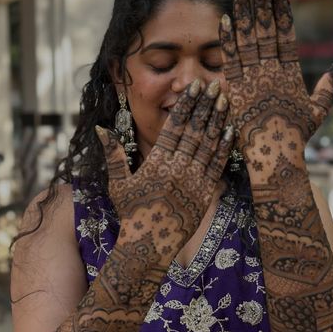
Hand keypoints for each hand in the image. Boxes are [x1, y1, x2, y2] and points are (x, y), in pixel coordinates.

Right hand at [96, 79, 233, 270]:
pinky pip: (217, 165)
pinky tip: (231, 130)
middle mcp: (177, 169)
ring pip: (209, 145)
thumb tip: (101, 129)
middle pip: (194, 131)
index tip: (193, 87)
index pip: (174, 127)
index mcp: (156, 163)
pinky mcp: (205, 194)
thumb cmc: (131, 214)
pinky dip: (225, 146)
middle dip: (204, 106)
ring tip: (224, 100)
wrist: (149, 246)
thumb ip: (114, 155)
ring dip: (218, 120)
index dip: (186, 105)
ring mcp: (193, 182)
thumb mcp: (118, 184)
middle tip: (212, 86)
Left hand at [219, 0, 332, 177]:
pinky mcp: (237, 89)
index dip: (279, 9)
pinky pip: (231, 60)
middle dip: (260, 2)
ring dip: (243, 13)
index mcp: (291, 72)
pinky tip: (224, 20)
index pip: (285, 32)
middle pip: (265, 29)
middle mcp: (272, 71)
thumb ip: (331, 82)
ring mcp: (253, 79)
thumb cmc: (298, 135)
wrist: (276, 155)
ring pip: (247, 40)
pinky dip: (227, 40)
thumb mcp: (318, 107)